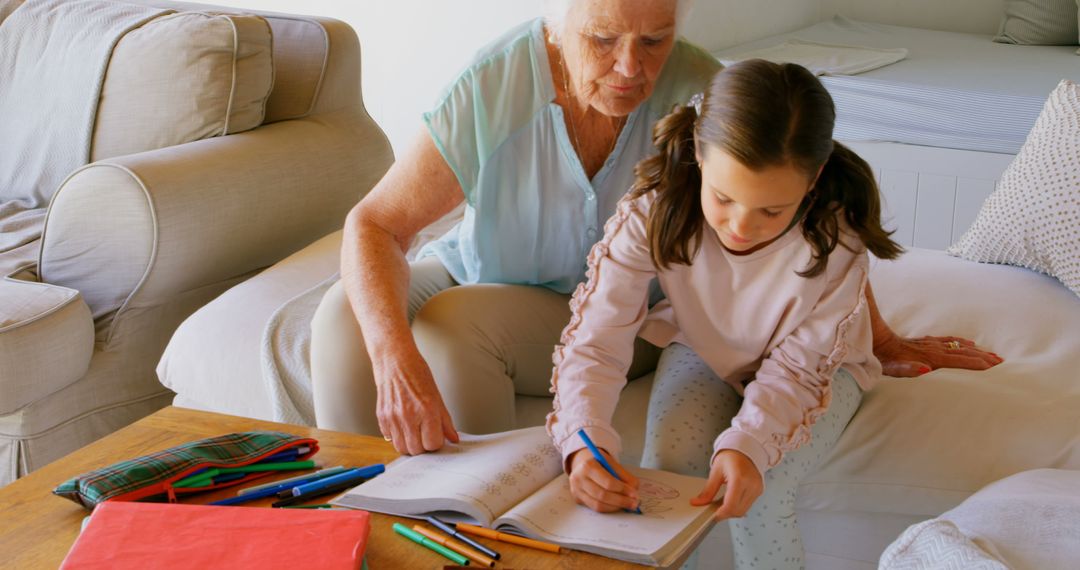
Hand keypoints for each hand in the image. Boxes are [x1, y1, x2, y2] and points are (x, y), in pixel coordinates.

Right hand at [372, 348, 458, 454]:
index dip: (436, 442)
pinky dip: (397, 436)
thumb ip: (445, 421)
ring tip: (414, 432)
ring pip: (402, 447)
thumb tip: (453, 438)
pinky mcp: (381, 417)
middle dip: (423, 446)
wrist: (395, 362)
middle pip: (417, 450)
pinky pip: (390, 438)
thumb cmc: (417, 374)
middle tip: (426, 435)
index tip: (436, 436)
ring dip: (409, 444)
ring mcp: (393, 418)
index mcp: (427, 410)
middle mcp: (408, 416)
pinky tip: (403, 424)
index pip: (433, 444)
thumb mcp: (437, 397)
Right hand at [567, 448, 639, 512]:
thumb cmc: (599, 463)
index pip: (608, 482)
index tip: (634, 494)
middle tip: (634, 503)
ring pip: (598, 505)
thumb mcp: (611, 462)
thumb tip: (634, 490)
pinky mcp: (577, 499)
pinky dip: (609, 508)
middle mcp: (579, 479)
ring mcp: (576, 490)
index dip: (623, 489)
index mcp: (588, 466)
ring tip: (628, 505)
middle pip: (602, 495)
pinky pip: (595, 508)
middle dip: (621, 501)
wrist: (582, 464)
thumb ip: (623, 475)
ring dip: (616, 507)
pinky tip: (617, 506)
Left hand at [690, 450, 762, 520]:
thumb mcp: (716, 471)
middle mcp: (751, 484)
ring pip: (743, 511)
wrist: (745, 449)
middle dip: (724, 514)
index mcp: (739, 478)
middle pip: (737, 511)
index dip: (720, 514)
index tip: (711, 516)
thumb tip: (698, 503)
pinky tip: (729, 500)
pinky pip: (747, 505)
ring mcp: (757, 488)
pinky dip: (737, 506)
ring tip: (721, 504)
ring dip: (731, 511)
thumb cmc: (731, 456)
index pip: (731, 505)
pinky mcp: (759, 491)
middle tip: (713, 510)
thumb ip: (707, 491)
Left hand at [874, 334, 1002, 377]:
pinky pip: (949, 341)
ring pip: (959, 346)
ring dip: (977, 350)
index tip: (995, 367)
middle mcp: (933, 349)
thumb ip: (908, 369)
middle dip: (984, 357)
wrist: (874, 341)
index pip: (959, 361)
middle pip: (964, 352)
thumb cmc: (884, 359)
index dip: (977, 364)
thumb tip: (925, 369)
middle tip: (1003, 363)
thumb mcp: (892, 368)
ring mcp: (930, 344)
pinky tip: (969, 343)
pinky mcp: (925, 341)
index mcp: (930, 358)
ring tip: (993, 355)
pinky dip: (962, 342)